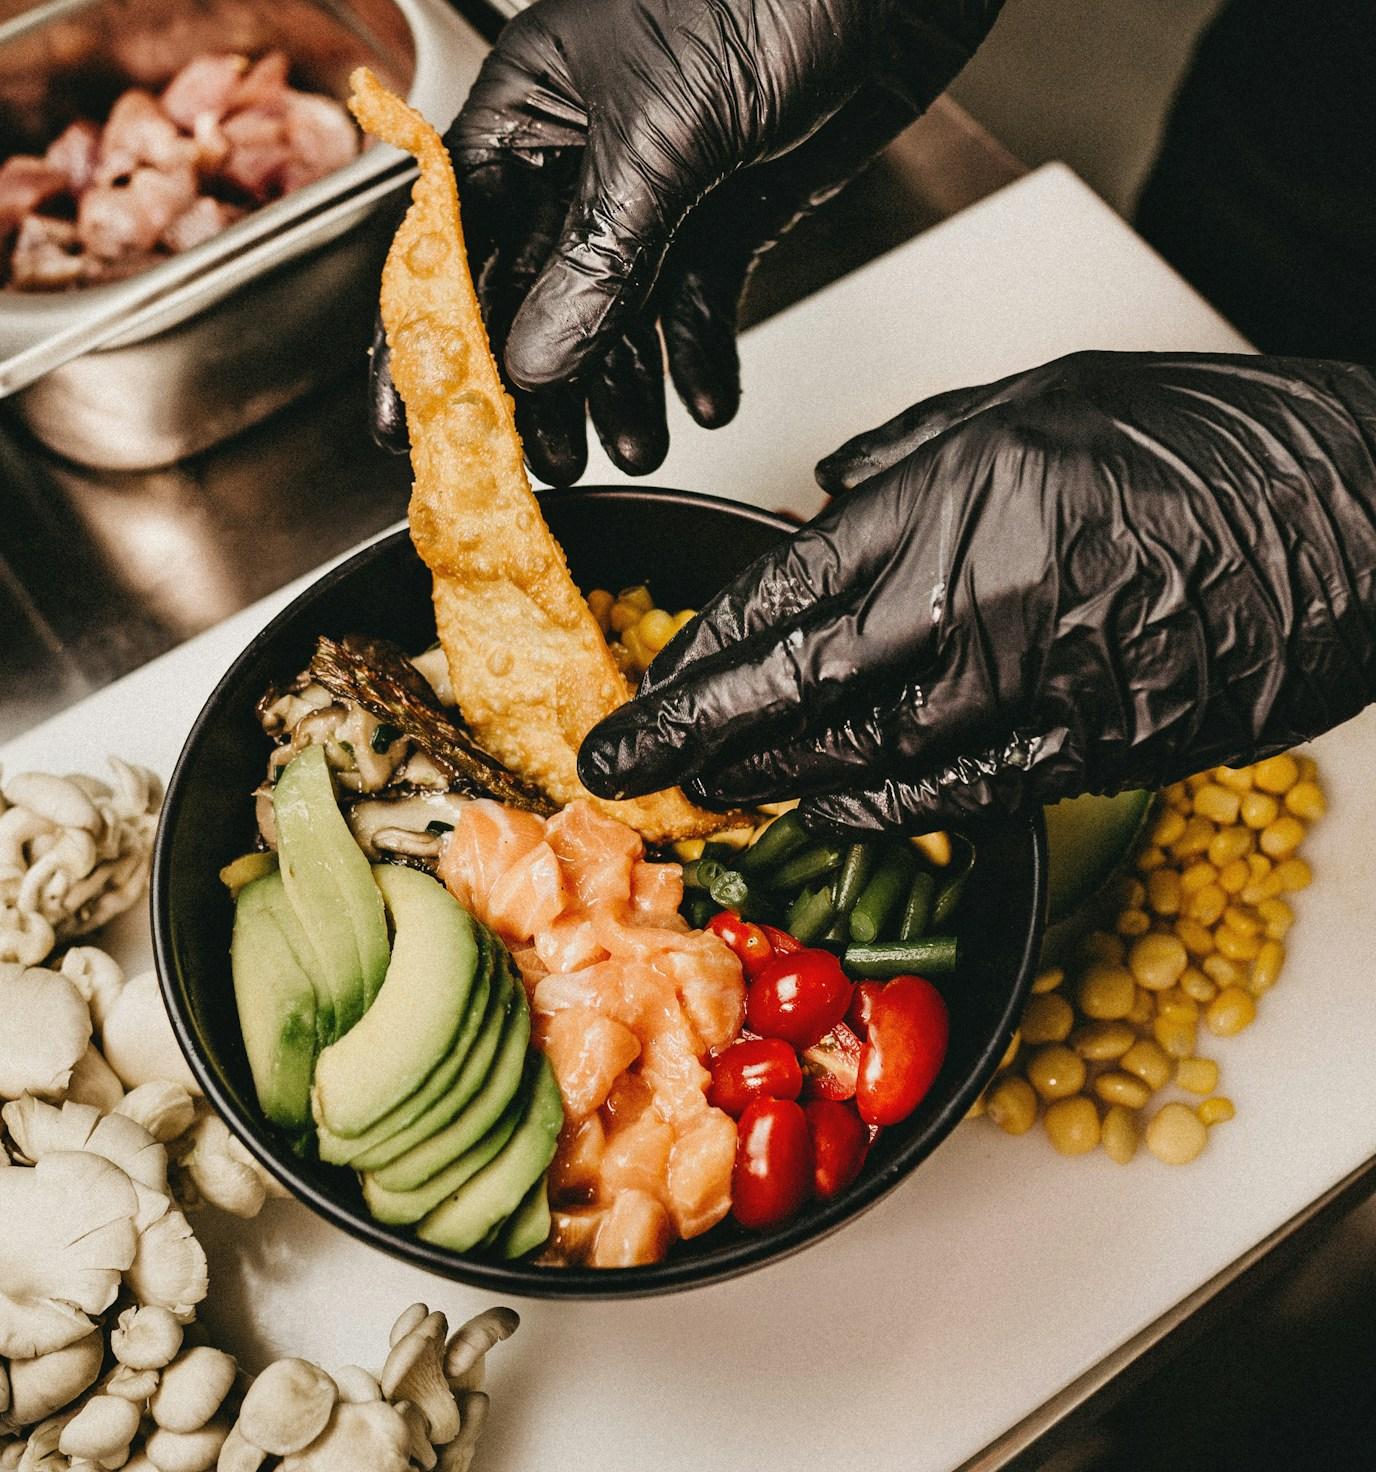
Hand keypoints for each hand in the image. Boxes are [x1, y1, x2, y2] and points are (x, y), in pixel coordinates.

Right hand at [369, 0, 1003, 484]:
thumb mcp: (663, 131)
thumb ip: (598, 254)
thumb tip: (534, 357)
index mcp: (529, 110)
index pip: (452, 241)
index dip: (428, 339)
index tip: (412, 421)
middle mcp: (582, 155)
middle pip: (534, 296)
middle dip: (542, 387)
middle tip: (547, 460)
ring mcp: (656, 190)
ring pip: (618, 313)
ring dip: (626, 387)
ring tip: (638, 447)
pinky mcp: (725, 212)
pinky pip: (698, 301)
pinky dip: (702, 355)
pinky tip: (707, 401)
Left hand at [577, 351, 1375, 832]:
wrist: (1362, 512)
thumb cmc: (1206, 438)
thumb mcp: (1033, 398)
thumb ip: (909, 455)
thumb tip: (823, 500)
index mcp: (941, 503)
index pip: (773, 601)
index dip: (692, 662)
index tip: (638, 698)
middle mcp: (963, 607)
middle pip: (786, 695)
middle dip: (690, 742)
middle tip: (617, 773)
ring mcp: (1021, 690)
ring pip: (854, 758)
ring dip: (768, 782)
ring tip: (707, 793)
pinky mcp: (1083, 750)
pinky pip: (950, 794)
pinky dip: (876, 808)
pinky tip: (827, 813)